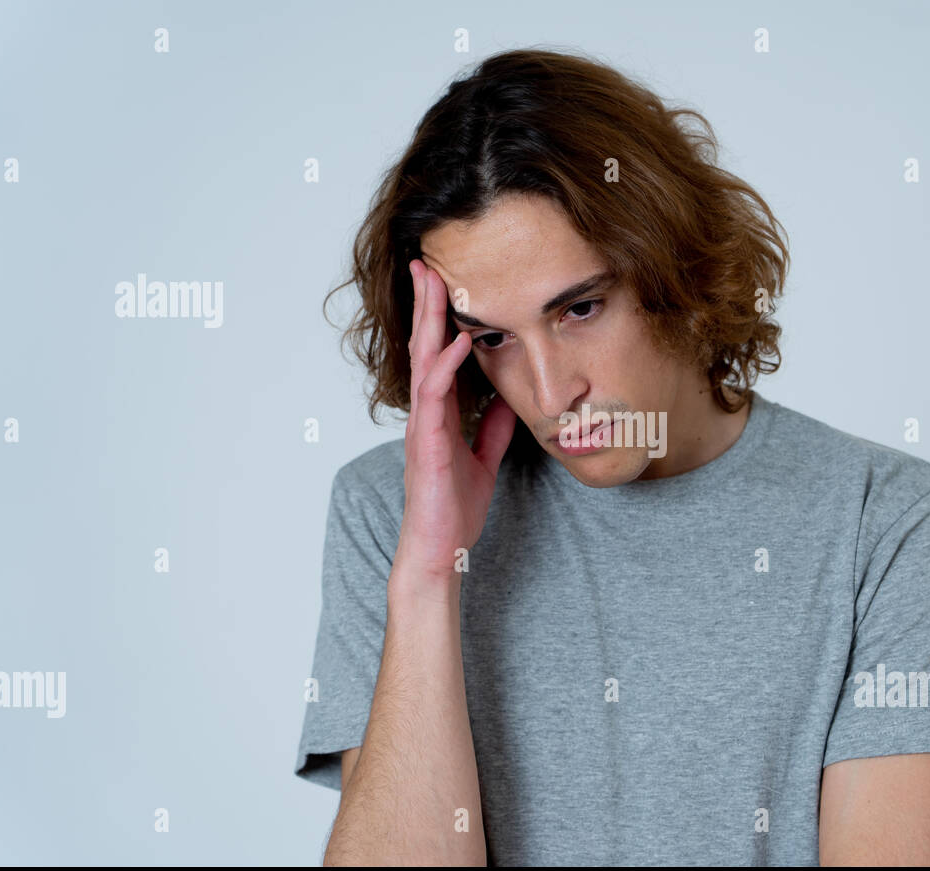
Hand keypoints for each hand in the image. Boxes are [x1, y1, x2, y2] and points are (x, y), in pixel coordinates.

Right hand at [391, 259, 516, 583]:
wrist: (441, 549)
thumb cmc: (455, 509)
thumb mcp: (484, 460)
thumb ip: (492, 429)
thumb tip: (507, 400)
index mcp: (439, 414)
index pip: (437, 355)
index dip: (438, 319)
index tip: (444, 283)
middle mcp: (426, 414)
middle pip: (423, 346)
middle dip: (425, 304)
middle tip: (426, 263)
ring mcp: (422, 426)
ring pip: (422, 361)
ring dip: (427, 321)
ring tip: (434, 283)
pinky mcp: (425, 443)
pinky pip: (433, 396)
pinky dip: (444, 365)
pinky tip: (455, 339)